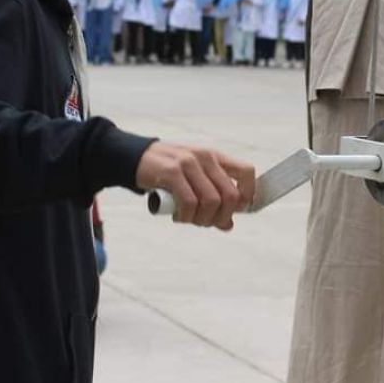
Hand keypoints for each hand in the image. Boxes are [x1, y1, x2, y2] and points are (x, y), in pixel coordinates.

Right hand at [136, 141, 255, 230]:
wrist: (136, 158)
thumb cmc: (168, 173)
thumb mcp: (194, 181)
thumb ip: (213, 200)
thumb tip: (228, 225)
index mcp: (215, 157)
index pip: (247, 172)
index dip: (247, 196)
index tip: (234, 212)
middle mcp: (205, 157)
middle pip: (230, 195)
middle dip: (221, 217)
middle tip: (205, 222)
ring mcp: (189, 162)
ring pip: (211, 201)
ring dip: (202, 219)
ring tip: (189, 219)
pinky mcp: (172, 172)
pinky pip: (189, 203)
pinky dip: (186, 217)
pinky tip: (178, 216)